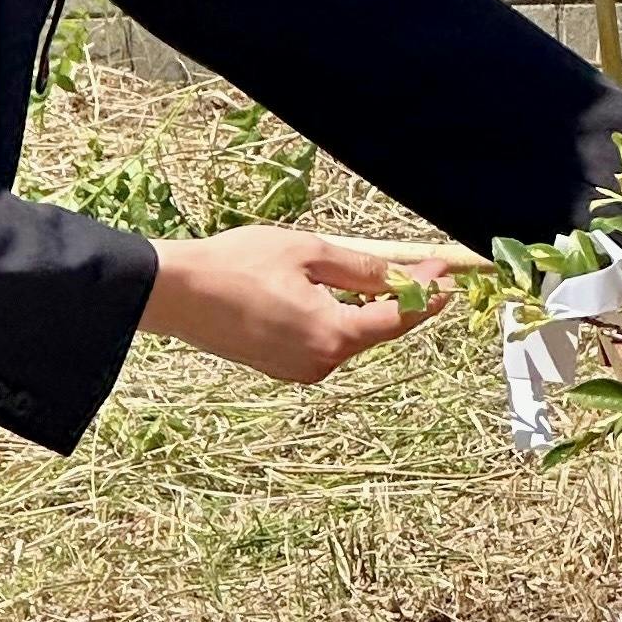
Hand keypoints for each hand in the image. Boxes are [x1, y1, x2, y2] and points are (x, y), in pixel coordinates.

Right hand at [141, 227, 478, 382]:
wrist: (176, 294)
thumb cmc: (237, 265)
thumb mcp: (307, 252)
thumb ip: (360, 268)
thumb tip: (400, 275)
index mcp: (332, 335)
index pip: (396, 319)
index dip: (425, 297)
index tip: (445, 277)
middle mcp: (320, 362)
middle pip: (377, 332)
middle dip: (402, 302)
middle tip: (423, 271)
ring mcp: (299, 369)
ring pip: (349, 337)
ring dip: (368, 310)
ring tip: (380, 278)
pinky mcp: (279, 367)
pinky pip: (323, 342)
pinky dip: (338, 320)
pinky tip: (337, 296)